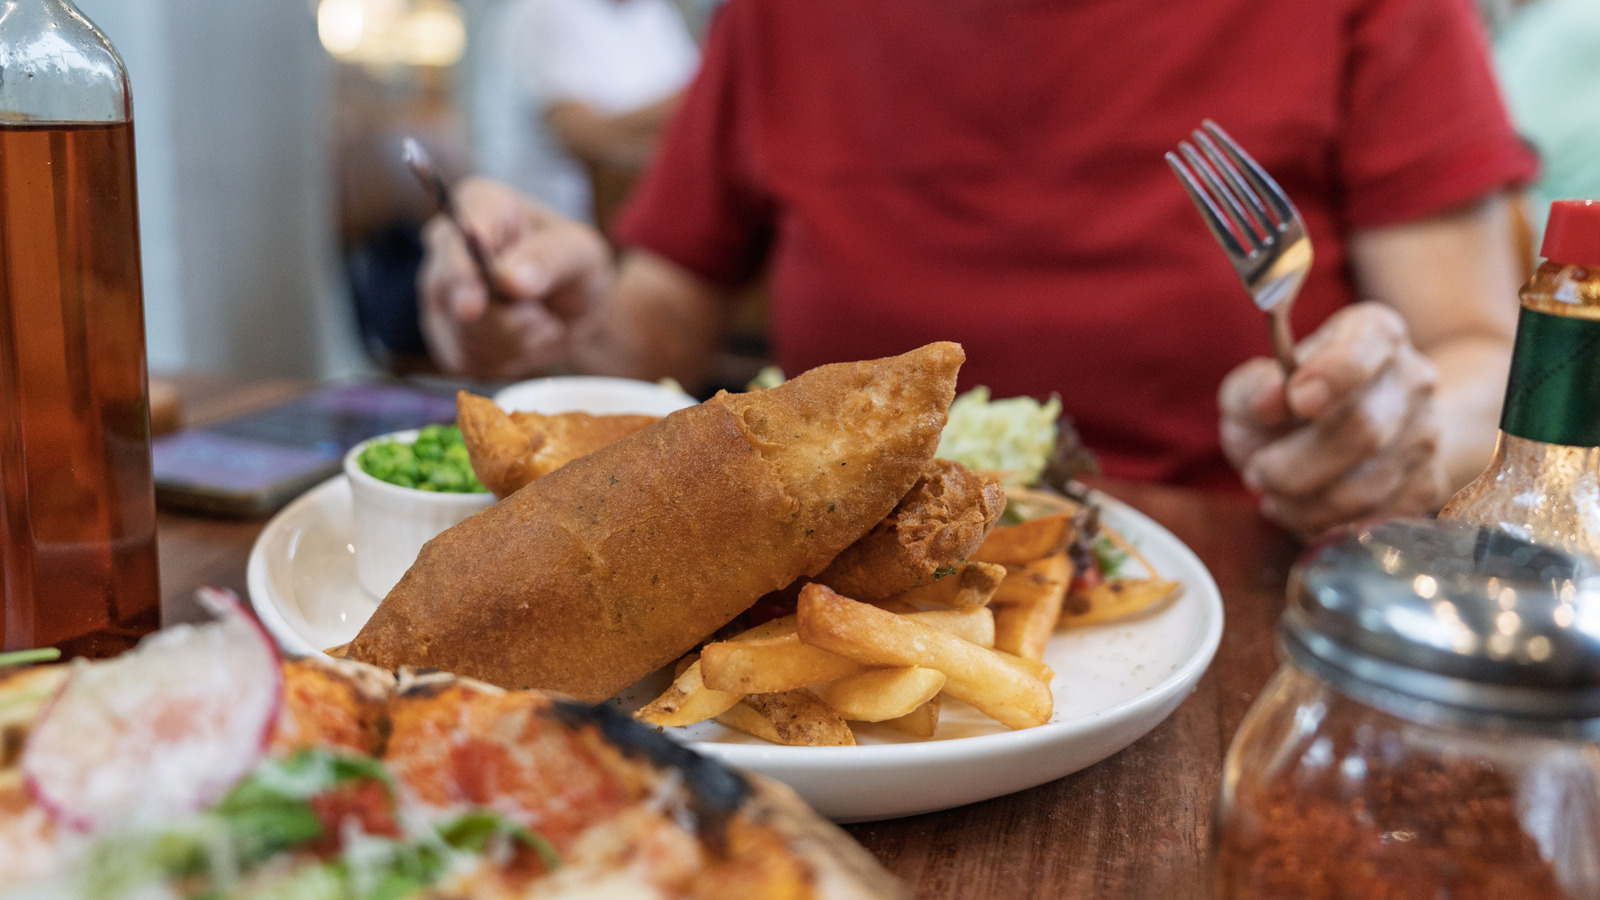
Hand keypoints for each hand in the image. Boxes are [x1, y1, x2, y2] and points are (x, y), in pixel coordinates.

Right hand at [417, 178, 612, 379]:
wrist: (573, 306)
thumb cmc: (574, 264)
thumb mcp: (580, 253)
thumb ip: (549, 258)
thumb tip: (509, 278)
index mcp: (480, 204)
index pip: (459, 231)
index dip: (462, 270)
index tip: (472, 306)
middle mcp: (446, 245)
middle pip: (453, 294)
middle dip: (508, 319)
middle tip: (542, 319)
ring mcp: (440, 294)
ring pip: (467, 335)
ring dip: (518, 339)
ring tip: (540, 321)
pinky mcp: (446, 337)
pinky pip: (472, 361)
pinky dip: (510, 359)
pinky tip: (525, 339)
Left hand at [1218, 302, 1448, 537]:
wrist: (1344, 433)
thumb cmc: (1289, 403)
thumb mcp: (1254, 387)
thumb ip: (1252, 389)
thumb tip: (1270, 400)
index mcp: (1374, 334)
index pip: (1368, 344)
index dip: (1333, 373)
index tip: (1297, 399)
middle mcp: (1413, 379)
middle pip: (1364, 429)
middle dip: (1295, 465)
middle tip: (1257, 473)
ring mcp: (1428, 434)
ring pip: (1367, 485)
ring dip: (1304, 503)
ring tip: (1274, 494)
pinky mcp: (1427, 484)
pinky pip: (1376, 519)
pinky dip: (1326, 524)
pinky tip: (1303, 510)